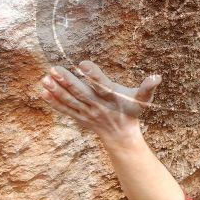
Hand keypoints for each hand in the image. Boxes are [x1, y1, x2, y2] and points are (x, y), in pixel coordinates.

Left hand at [40, 60, 161, 140]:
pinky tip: (42, 92)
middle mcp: (98, 106)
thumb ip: (147, 88)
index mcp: (112, 98)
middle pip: (81, 93)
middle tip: (54, 69)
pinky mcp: (79, 117)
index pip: (102, 86)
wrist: (121, 136)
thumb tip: (157, 76)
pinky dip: (54, 102)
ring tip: (45, 79)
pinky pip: (65, 110)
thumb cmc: (131, 112)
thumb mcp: (142, 101)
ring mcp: (87, 113)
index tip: (82, 63)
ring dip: (57, 91)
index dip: (93, 75)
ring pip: (70, 101)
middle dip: (67, 82)